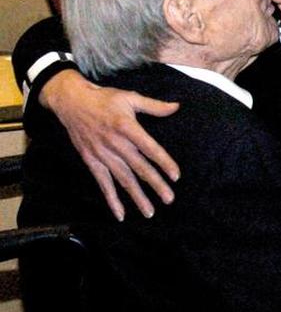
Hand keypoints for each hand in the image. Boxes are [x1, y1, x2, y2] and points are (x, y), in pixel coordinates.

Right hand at [40, 70, 180, 220]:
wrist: (72, 102)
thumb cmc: (105, 99)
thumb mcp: (131, 97)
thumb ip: (155, 106)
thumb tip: (177, 107)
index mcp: (127, 127)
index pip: (150, 148)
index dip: (164, 162)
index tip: (176, 176)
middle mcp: (115, 144)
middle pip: (139, 168)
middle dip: (155, 185)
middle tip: (169, 199)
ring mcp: (102, 154)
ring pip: (123, 179)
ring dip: (137, 196)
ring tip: (150, 211)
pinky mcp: (91, 161)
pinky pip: (103, 184)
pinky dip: (111, 200)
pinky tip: (121, 214)